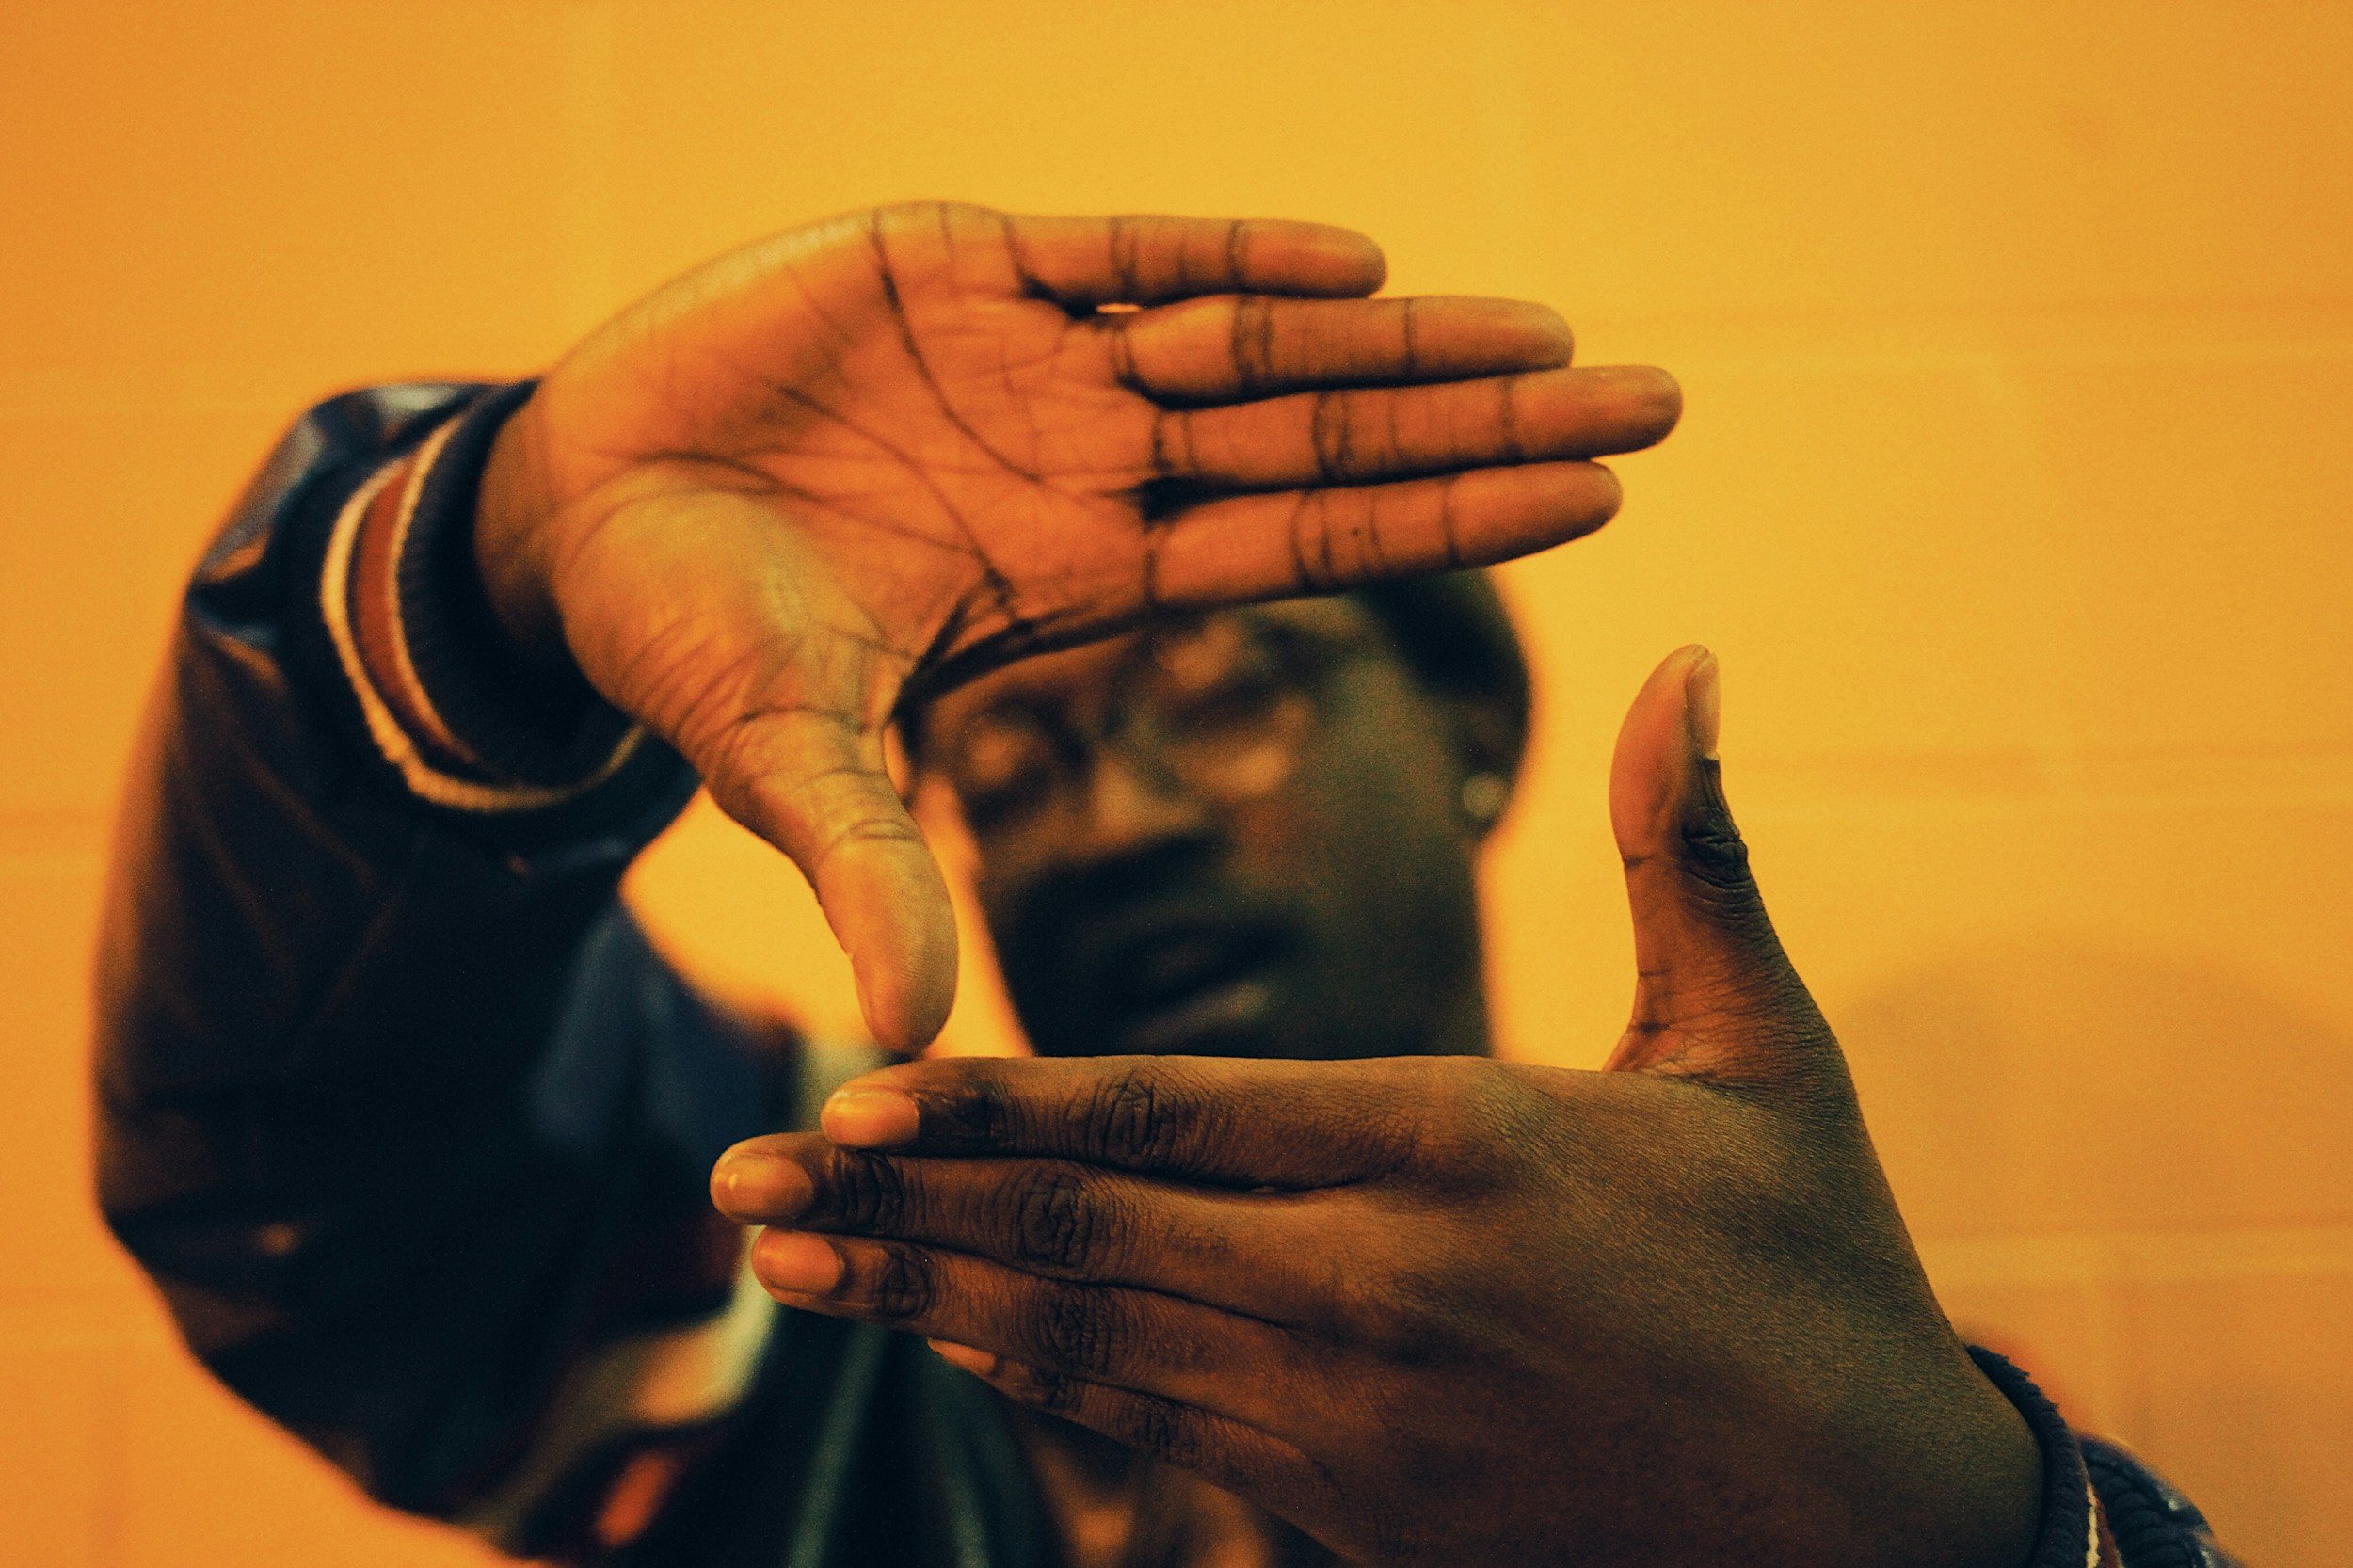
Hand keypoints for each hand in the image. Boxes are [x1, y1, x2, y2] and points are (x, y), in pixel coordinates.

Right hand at [475, 202, 1679, 1047]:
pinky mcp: (956, 261)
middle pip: (1327, 436)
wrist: (570, 517)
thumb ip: (868, 870)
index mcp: (1085, 574)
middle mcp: (1091, 460)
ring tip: (1551, 332)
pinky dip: (1228, 255)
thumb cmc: (686, 646)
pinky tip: (1354, 263)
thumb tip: (910, 1036)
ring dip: (1399, 336)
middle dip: (1485, 417)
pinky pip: (1121, 249)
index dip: (1450, 521)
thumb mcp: (790, 763)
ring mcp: (1037, 356)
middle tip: (1657, 401)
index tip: (1599, 503)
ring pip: (1256, 337)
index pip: (1309, 544)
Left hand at [711, 648, 2041, 1567]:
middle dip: (896, 1208)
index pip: (1173, 1115)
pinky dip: (1037, 1377)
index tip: (848, 1089)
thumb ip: (1686, 849)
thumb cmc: (1818, 1265)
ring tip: (782, 1266)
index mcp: (1458, 1145)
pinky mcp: (1358, 1510)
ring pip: (1089, 1343)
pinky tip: (943, 1338)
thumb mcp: (1763, 1046)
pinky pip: (1155, 1428)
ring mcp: (1356, 1417)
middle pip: (1085, 1238)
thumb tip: (1693, 656)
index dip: (998, 1108)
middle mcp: (1377, 1285)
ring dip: (923, 1300)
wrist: (1873, 1533)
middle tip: (733, 1182)